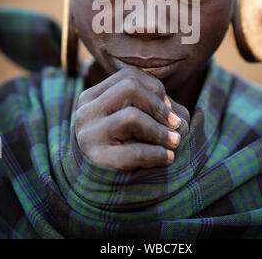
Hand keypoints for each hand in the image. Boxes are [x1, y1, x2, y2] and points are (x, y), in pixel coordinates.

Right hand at [75, 66, 189, 170]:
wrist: (96, 185)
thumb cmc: (122, 145)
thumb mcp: (134, 119)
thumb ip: (155, 108)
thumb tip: (175, 116)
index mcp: (92, 97)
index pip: (128, 75)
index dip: (154, 88)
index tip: (167, 107)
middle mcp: (86, 112)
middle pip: (130, 88)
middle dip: (158, 105)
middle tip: (174, 124)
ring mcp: (89, 135)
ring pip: (131, 116)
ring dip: (160, 130)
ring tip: (174, 142)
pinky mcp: (98, 161)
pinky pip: (135, 151)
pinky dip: (157, 154)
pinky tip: (168, 158)